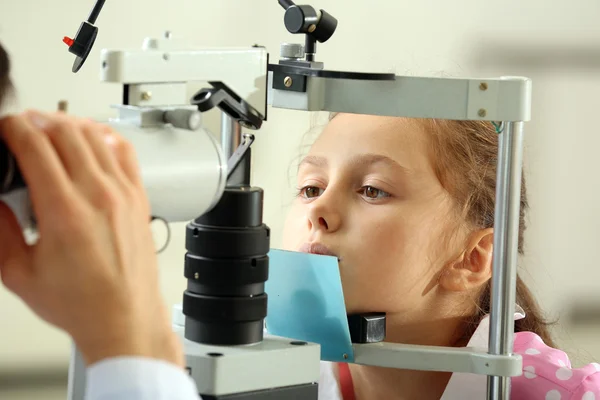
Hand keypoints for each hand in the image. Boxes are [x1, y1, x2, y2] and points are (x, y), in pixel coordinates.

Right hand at [0, 110, 182, 366]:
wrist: (124, 317)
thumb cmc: (80, 302)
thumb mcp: (19, 273)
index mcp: (64, 211)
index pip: (35, 145)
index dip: (13, 127)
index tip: (5, 128)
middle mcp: (98, 196)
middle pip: (65, 131)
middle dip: (38, 120)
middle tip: (23, 127)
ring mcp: (123, 194)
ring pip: (96, 135)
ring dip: (69, 123)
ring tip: (51, 129)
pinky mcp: (140, 198)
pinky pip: (125, 151)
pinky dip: (105, 136)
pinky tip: (93, 138)